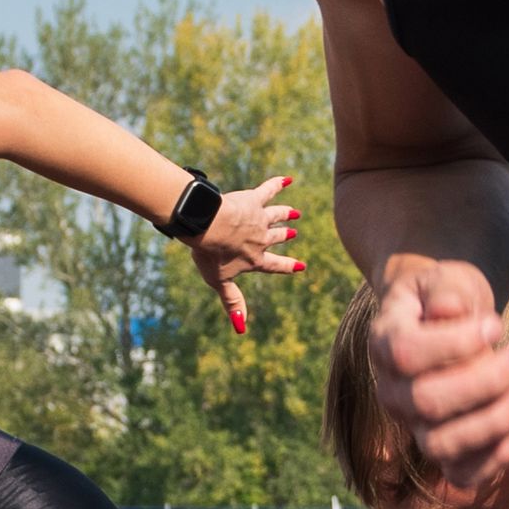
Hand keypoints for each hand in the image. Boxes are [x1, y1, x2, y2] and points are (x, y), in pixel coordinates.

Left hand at [183, 171, 305, 331]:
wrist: (208, 226)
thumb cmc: (211, 254)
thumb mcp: (220, 281)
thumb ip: (233, 302)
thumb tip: (241, 329)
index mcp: (255, 259)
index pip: (276, 265)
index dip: (288, 266)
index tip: (301, 266)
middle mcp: (262, 239)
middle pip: (277, 238)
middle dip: (285, 235)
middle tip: (292, 232)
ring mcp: (259, 219)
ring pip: (277, 216)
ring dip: (286, 214)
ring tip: (294, 212)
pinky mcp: (253, 200)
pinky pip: (269, 190)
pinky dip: (278, 184)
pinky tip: (287, 179)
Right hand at [360, 257, 508, 508]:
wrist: (446, 322)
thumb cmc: (448, 298)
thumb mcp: (446, 279)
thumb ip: (446, 290)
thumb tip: (450, 309)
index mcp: (384, 343)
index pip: (407, 353)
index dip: (456, 343)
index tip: (496, 325)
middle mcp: (392, 392)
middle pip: (427, 402)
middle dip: (486, 381)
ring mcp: (414, 427)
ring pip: (442, 444)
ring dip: (494, 421)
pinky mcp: (444, 451)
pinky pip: (462, 474)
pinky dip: (497, 457)